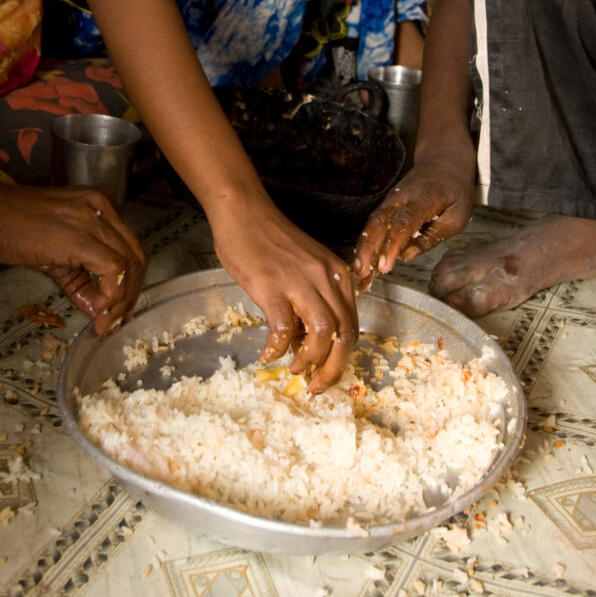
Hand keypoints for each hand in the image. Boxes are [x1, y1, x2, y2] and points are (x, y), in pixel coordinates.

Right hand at [0, 181, 146, 333]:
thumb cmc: (10, 226)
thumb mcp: (53, 253)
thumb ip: (79, 281)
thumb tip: (97, 311)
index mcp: (101, 205)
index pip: (129, 247)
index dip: (129, 283)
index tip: (118, 310)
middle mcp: (103, 208)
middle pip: (136, 256)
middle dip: (130, 294)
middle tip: (115, 321)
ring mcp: (93, 219)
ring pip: (129, 264)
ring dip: (121, 299)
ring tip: (105, 321)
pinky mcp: (80, 238)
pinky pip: (112, 270)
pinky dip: (112, 294)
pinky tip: (97, 310)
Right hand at [212, 205, 357, 392]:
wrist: (243, 212)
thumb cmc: (268, 240)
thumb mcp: (303, 267)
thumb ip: (310, 301)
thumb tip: (303, 344)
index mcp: (336, 273)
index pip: (352, 324)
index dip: (343, 356)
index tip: (328, 372)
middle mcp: (325, 276)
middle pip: (345, 333)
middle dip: (334, 367)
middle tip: (318, 385)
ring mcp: (299, 281)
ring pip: (323, 332)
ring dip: (311, 360)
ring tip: (295, 371)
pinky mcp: (271, 286)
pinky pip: (282, 328)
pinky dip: (277, 348)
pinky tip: (267, 354)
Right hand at [352, 155, 474, 291]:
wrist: (444, 159)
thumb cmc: (454, 189)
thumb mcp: (457, 216)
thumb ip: (433, 236)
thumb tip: (407, 256)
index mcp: (423, 199)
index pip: (404, 223)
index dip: (392, 246)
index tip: (384, 266)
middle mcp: (402, 198)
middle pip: (379, 222)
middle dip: (367, 249)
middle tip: (361, 274)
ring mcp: (392, 199)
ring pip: (372, 224)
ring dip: (363, 249)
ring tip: (359, 275)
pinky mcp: (388, 204)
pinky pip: (375, 224)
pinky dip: (368, 243)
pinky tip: (365, 262)